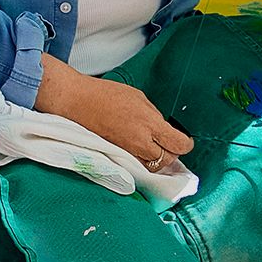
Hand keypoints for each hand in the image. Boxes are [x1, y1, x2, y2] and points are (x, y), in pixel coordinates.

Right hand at [33, 55, 190, 169]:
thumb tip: (161, 128)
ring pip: (152, 166)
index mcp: (148, 122)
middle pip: (168, 159)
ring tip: (153, 149)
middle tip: (168, 144)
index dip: (186, 144)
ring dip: (157, 160)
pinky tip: (139, 152)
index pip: (178, 144)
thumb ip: (153, 115)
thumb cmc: (103, 94)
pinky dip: (141, 162)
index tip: (185, 141)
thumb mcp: (137, 97)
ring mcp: (127, 151)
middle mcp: (140, 141)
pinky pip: (136, 166)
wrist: (75, 101)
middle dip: (172, 152)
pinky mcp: (116, 156)